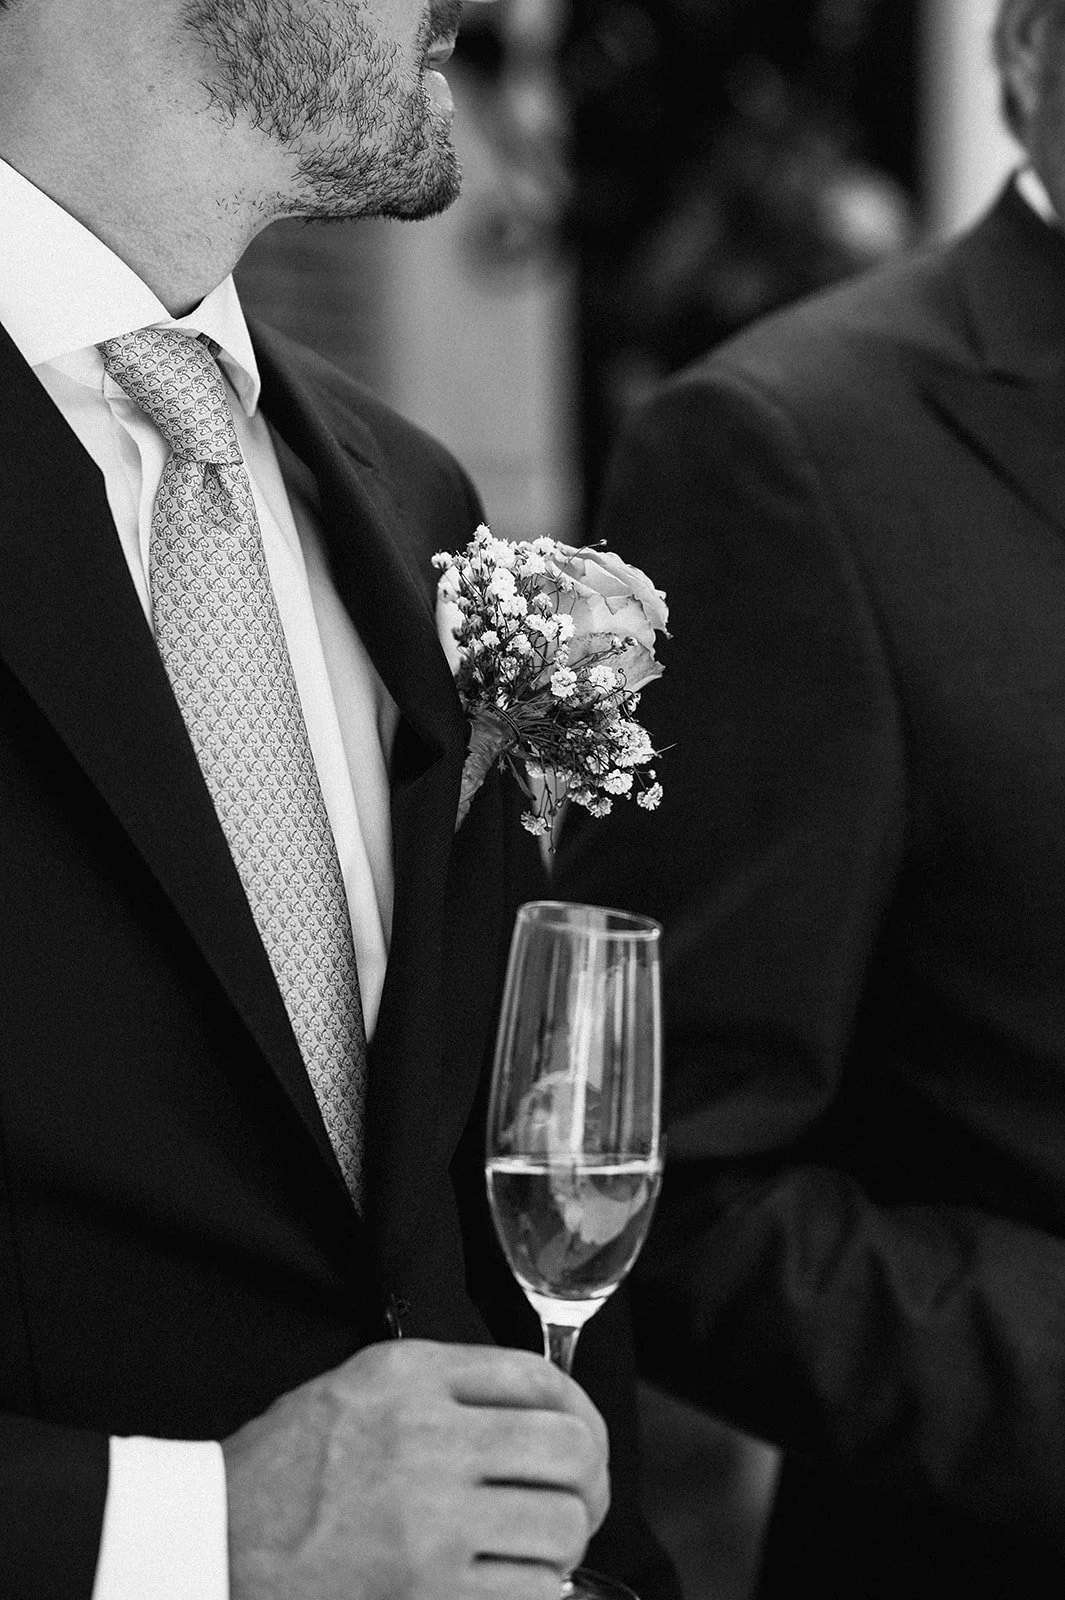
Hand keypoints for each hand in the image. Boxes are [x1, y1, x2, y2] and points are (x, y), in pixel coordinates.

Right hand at [222, 1338, 610, 1599]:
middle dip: (590, 1479)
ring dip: (565, 1540)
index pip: (539, 1377)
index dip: (581, 1411)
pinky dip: (539, 1589)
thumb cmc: (289, 1465)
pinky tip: (514, 1580)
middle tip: (580, 1499)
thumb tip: (543, 1409)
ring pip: (562, 1524)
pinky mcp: (428, 1591)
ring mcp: (429, 1520)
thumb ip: (448, 1382)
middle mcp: (425, 1437)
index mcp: (411, 1375)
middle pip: (569, 1449)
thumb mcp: (361, 1383)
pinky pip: (531, 1591)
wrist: (215, 1539)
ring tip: (542, 1546)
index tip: (582, 1439)